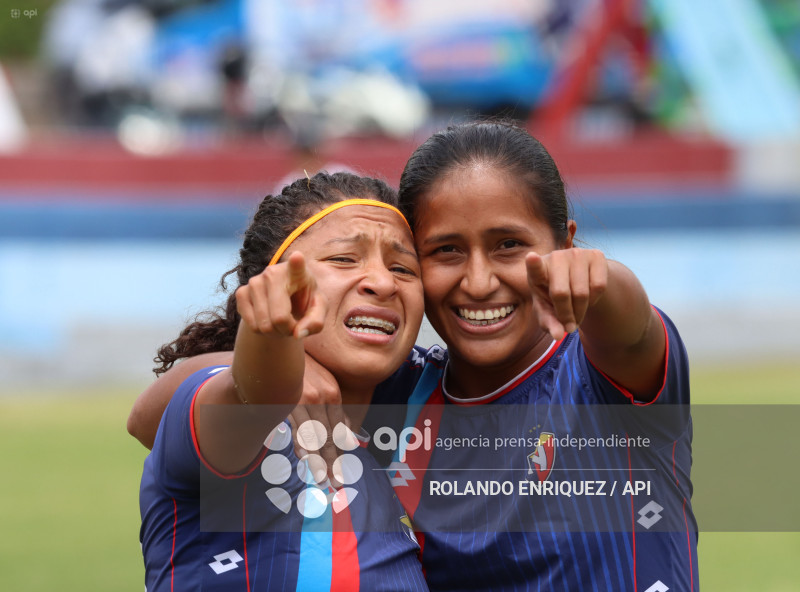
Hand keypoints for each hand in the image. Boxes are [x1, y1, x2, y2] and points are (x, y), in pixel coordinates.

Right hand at [235, 252, 326, 338]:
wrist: (283, 299)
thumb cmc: (304, 301)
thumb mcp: (318, 310)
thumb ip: (315, 322)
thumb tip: (298, 334)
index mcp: (297, 271)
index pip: (296, 265)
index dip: (296, 262)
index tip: (297, 257)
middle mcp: (273, 272)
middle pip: (279, 318)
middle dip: (288, 330)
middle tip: (293, 324)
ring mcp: (254, 281)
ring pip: (264, 325)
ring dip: (275, 332)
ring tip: (281, 322)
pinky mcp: (241, 292)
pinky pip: (251, 326)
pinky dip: (262, 331)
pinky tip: (268, 320)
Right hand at [288, 354, 352, 487]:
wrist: (284, 348)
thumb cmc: (307, 369)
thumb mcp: (327, 384)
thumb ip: (336, 411)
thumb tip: (350, 435)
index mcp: (333, 395)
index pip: (338, 431)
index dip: (340, 454)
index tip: (341, 473)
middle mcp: (321, 398)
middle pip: (327, 437)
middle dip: (332, 463)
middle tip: (337, 484)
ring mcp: (304, 400)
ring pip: (312, 436)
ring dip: (317, 460)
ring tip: (322, 479)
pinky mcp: (287, 401)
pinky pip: (295, 426)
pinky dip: (300, 444)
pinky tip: (304, 459)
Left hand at [525, 248, 607, 340]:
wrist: (582, 279)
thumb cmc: (556, 297)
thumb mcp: (548, 311)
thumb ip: (549, 323)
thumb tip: (558, 335)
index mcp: (537, 270)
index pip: (534, 267)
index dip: (533, 263)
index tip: (531, 258)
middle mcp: (556, 257)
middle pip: (561, 293)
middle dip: (566, 315)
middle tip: (569, 325)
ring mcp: (577, 253)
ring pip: (582, 293)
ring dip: (581, 312)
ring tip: (577, 312)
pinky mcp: (596, 254)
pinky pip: (599, 286)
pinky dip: (595, 299)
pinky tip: (589, 296)